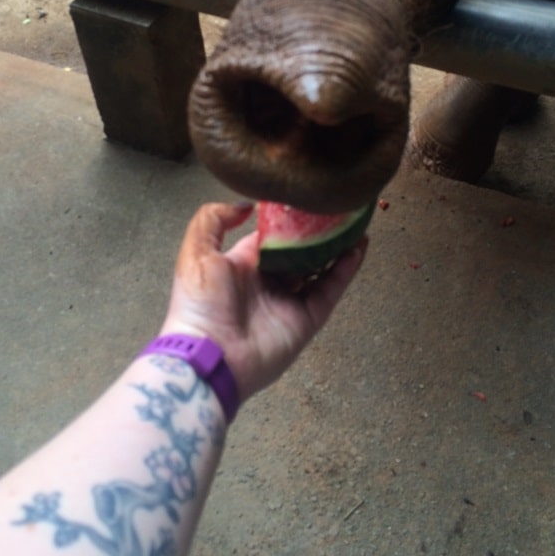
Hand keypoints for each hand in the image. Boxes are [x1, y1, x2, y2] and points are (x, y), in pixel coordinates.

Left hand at [159, 202, 367, 402]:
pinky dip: (346, 270)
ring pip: (320, 269)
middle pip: (300, 252)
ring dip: (338, 247)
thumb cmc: (200, 303)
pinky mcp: (307, 319)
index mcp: (243, 265)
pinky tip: (359, 247)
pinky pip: (330, 290)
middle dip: (318, 233)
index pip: (272, 237)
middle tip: (338, 210)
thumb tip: (246, 206)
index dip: (289, 220)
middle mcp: (268, 281)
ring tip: (355, 224)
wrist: (209, 356)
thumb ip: (214, 219)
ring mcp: (289, 301)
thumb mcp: (196, 251)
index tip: (306, 199)